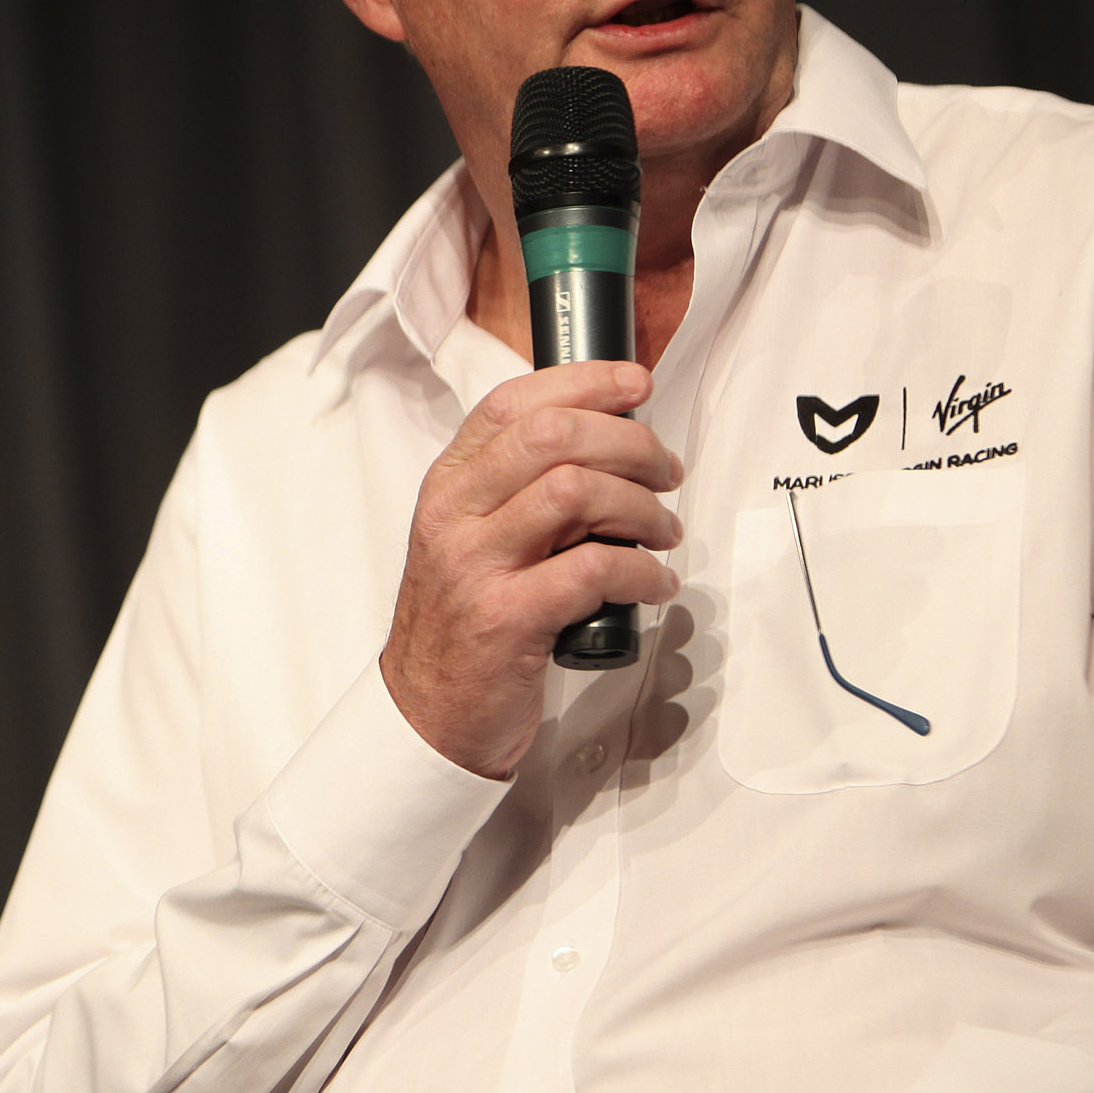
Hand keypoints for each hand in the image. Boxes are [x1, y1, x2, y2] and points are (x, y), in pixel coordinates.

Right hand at [383, 361, 683, 777]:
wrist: (428, 710)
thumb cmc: (465, 620)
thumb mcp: (474, 537)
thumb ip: (520, 490)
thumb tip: (608, 448)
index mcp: (449, 485)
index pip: (511, 405)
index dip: (583, 382)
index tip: (636, 386)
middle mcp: (454, 515)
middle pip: (550, 436)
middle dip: (628, 443)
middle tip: (664, 471)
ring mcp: (476, 566)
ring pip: (574, 492)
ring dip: (641, 506)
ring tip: (663, 530)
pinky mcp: (506, 619)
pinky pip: (592, 570)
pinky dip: (641, 571)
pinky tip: (654, 582)